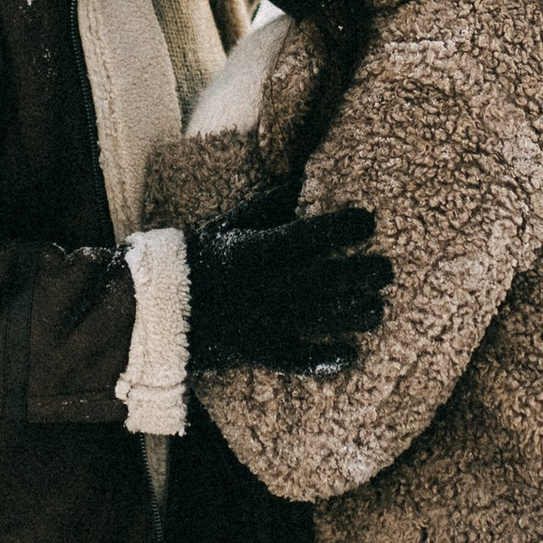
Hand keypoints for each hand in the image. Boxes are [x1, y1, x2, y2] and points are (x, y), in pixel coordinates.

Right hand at [185, 202, 392, 378]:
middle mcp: (267, 285)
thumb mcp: (228, 224)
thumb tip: (303, 183)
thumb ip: (267, 206)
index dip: (347, 227)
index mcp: (257, 250)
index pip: (313, 235)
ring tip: (377, 308)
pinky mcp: (257, 351)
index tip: (368, 222)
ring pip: (323, 317)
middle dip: (364, 273)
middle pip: (329, 278)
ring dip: (357, 313)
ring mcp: (264, 321)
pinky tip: (350, 354)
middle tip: (385, 270)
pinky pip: (297, 360)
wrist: (157, 308)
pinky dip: (325, 360)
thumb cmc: (197, 259)